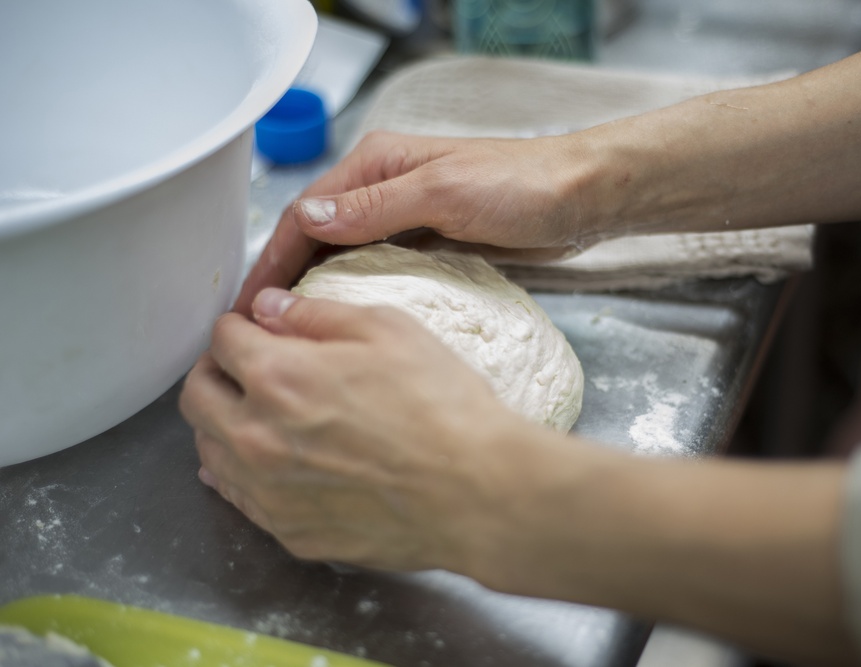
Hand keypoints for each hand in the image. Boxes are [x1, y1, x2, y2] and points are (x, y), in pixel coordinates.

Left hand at [179, 288, 541, 570]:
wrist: (477, 491)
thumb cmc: (442, 406)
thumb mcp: (389, 330)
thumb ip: (317, 316)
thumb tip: (271, 308)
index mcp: (277, 377)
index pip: (222, 341)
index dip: (238, 327)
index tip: (253, 329)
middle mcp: (257, 437)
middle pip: (197, 398)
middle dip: (214, 372)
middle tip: (242, 367)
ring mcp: (270, 493)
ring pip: (209, 453)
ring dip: (223, 424)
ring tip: (256, 415)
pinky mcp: (291, 533)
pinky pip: (241, 500)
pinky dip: (244, 474)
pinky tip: (270, 464)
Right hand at [235, 131, 603, 312]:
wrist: (583, 198)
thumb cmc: (521, 186)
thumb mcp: (443, 192)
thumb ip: (374, 207)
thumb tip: (306, 218)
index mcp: (377, 165)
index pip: (305, 214)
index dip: (271, 260)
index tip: (248, 306)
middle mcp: (385, 188)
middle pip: (318, 237)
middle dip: (286, 280)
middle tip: (260, 333)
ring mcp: (409, 218)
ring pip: (346, 257)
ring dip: (318, 291)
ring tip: (292, 338)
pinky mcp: (433, 244)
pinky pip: (382, 271)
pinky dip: (358, 295)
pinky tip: (347, 326)